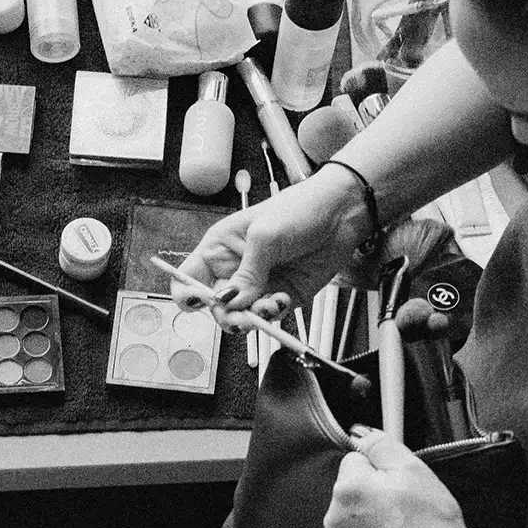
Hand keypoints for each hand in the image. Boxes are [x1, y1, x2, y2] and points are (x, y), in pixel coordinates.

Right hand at [170, 170, 368, 320]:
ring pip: (240, 317)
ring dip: (252, 318)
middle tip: (242, 317)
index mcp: (219, 248)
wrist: (341, 214)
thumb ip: (246, 273)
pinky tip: (282, 299)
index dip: (185, 294)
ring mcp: (257, 286)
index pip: (187, 278)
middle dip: (227, 315)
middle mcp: (234, 270)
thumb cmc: (299, 209)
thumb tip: (231, 302)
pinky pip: (267, 317)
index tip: (198, 302)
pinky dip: (273, 314)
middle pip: (214, 306)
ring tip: (270, 306)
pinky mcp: (280, 296)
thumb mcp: (265, 237)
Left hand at [324, 427, 468, 527]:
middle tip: (407, 502)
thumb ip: (381, 444)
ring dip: (376, 510)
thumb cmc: (431, 525)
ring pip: (359, 508)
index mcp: (347, 489)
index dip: (382, 465)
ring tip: (405, 522)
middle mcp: (336, 516)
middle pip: (355, 484)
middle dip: (377, 488)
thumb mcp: (412, 468)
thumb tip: (361, 433)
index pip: (356, 458)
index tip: (400, 479)